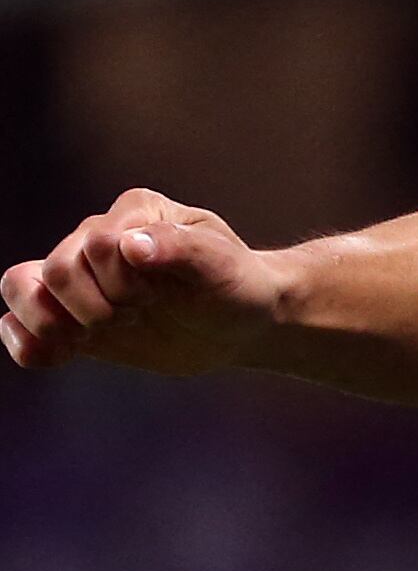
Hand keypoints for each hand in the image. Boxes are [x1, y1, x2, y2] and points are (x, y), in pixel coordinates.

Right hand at [1, 189, 285, 375]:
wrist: (241, 323)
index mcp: (133, 214)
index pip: (97, 246)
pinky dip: (28, 343)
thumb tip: (130, 246)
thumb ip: (180, 249)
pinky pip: (21, 326)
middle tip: (136, 316)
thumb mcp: (222, 265)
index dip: (123, 282)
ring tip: (94, 336)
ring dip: (53, 324)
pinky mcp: (74, 318)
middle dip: (97, 308)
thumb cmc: (235, 284)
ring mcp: (80, 279)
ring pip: (20, 288)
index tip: (159, 296)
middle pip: (56, 272)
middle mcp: (95, 240)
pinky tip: (53, 356)